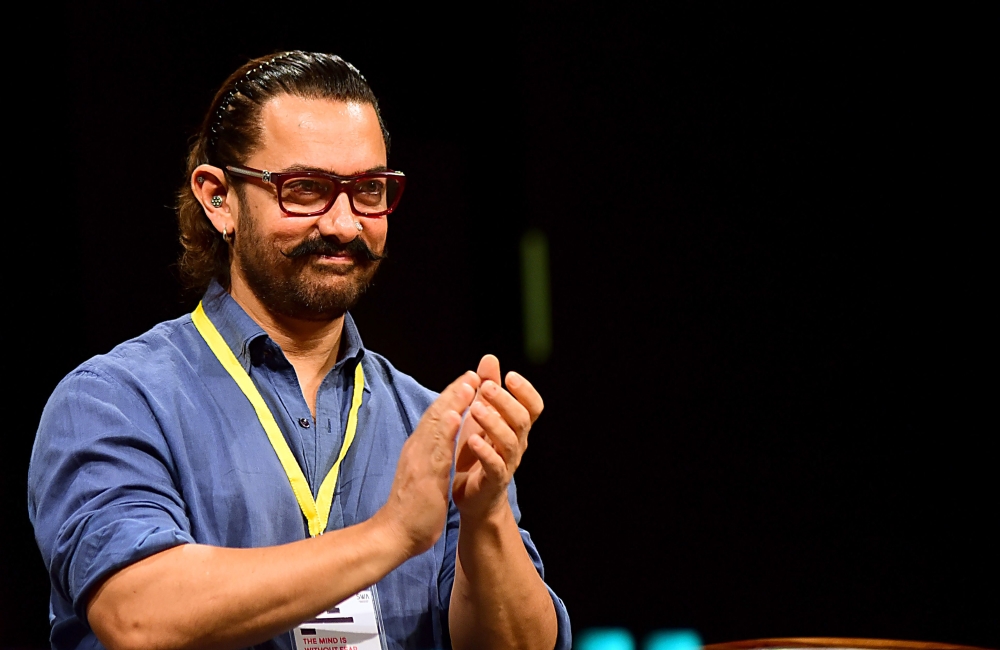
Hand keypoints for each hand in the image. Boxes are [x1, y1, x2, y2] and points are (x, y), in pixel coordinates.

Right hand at [376, 371, 479, 555]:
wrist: (394, 534)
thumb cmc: (411, 509)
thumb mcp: (426, 475)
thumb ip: (432, 457)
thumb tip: (442, 445)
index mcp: (419, 449)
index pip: (436, 418)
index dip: (452, 399)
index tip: (468, 382)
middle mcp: (417, 448)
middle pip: (437, 413)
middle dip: (455, 392)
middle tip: (473, 374)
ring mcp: (419, 459)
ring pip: (437, 425)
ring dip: (454, 402)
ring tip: (469, 384)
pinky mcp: (424, 474)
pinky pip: (437, 448)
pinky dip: (447, 430)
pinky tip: (458, 416)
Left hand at [452, 355, 543, 521]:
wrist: (473, 496)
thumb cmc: (477, 451)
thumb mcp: (481, 415)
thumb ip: (487, 388)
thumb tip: (489, 358)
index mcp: (516, 427)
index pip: (533, 406)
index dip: (525, 390)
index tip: (509, 376)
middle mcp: (517, 443)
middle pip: (522, 419)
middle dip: (506, 401)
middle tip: (488, 387)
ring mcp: (507, 463)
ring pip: (509, 441)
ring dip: (493, 422)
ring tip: (475, 409)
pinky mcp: (494, 481)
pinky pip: (495, 466)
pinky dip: (485, 452)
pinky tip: (472, 440)